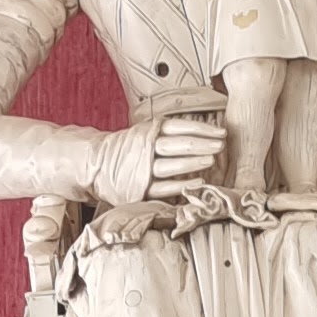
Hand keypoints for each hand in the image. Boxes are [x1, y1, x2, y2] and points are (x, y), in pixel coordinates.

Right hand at [93, 111, 223, 206]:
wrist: (95, 164)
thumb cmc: (128, 149)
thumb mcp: (145, 133)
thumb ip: (167, 133)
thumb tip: (202, 134)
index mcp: (148, 131)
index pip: (178, 127)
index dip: (201, 129)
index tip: (221, 131)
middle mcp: (145, 148)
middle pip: (176, 145)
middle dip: (200, 144)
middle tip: (220, 145)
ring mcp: (142, 169)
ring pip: (170, 165)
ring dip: (192, 163)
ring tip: (211, 160)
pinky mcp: (140, 189)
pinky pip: (163, 187)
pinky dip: (181, 185)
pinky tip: (199, 182)